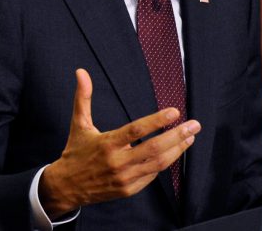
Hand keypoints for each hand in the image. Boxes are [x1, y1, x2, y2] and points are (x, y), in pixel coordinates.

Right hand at [39, 68, 200, 216]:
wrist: (66, 187)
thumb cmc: (75, 152)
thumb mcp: (78, 124)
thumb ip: (83, 97)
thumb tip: (81, 72)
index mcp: (106, 143)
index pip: (136, 130)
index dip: (157, 121)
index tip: (174, 112)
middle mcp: (117, 162)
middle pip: (154, 149)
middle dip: (177, 136)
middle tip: (194, 125)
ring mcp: (124, 178)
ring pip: (157, 164)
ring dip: (177, 150)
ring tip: (190, 137)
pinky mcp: (128, 190)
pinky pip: (152, 176)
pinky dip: (165, 164)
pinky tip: (174, 152)